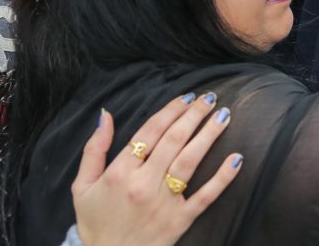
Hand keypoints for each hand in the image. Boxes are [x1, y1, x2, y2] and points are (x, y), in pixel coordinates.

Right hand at [72, 94, 241, 245]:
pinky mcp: (180, 220)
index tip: (186, 97)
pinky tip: (236, 158)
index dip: (171, 110)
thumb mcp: (82, 185)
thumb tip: (106, 115)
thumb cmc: (95, 221)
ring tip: (224, 116)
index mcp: (120, 172)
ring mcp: (164, 202)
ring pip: (190, 161)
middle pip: (174, 140)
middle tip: (210, 98)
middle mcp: (143, 184)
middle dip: (194, 115)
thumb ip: (94, 149)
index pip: (150, 131)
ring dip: (209, 135)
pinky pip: (206, 196)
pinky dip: (223, 177)